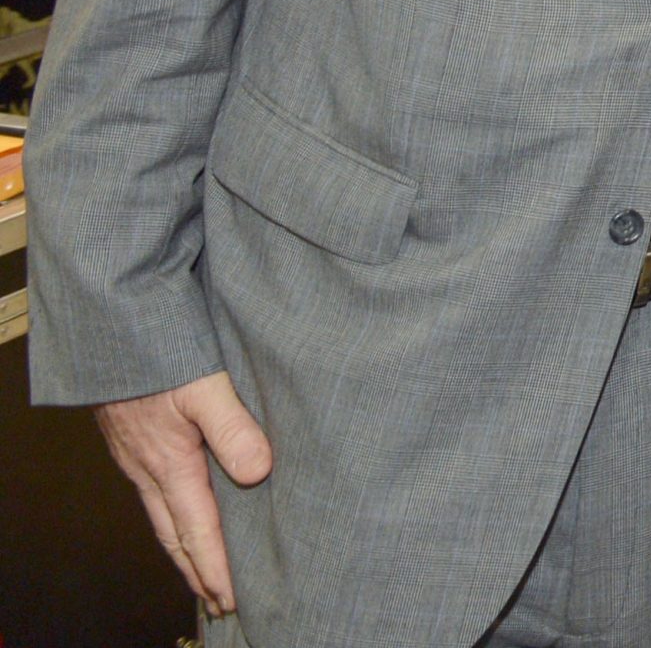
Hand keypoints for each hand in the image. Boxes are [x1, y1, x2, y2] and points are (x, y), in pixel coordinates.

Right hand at [94, 370, 273, 614]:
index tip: (231, 596)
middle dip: (197, 570)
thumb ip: (233, 428)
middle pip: (175, 535)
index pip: (197, 530)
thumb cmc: (160, 354)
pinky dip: (172, 517)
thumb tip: (258, 473)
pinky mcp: (134, 442)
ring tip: (202, 570)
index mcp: (170, 464)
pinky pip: (155, 494)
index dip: (215, 566)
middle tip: (218, 600)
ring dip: (184, 547)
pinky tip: (184, 511)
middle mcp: (149, 470)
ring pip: (163, 516)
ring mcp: (138, 458)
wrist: (112, 330)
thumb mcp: (205, 387)